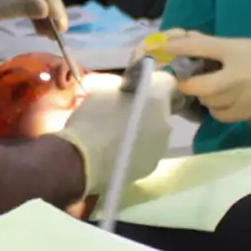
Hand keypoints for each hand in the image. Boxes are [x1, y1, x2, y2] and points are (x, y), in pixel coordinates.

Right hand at [53, 73, 173, 198]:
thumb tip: (129, 92)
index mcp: (157, 99)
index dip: (153, 82)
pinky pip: (147, 151)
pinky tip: (118, 152)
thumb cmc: (92, 119)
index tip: (138, 87)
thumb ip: (125, 89)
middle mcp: (166, 122)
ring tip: (118, 135)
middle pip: (161, 110)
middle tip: (124, 111)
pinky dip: (137, 149)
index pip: (167, 82)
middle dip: (148, 108)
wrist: (82, 161)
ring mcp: (161, 148)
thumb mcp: (104, 91)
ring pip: (156, 132)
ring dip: (143, 130)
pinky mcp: (151, 168)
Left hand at [158, 30, 250, 125]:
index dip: (178, 48)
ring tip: (215, 82)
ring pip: (205, 100)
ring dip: (203, 92)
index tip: (161, 48)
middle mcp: (235, 81)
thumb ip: (209, 46)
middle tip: (190, 74)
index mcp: (235, 56)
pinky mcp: (241, 116)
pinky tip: (225, 96)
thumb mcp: (239, 45)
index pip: (200, 49)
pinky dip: (215, 105)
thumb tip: (179, 43)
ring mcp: (238, 101)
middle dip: (190, 80)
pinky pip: (216, 112)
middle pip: (197, 85)